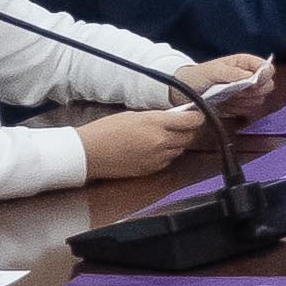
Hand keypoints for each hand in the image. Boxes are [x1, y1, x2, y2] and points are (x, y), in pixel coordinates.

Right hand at [79, 105, 207, 180]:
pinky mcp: (151, 170)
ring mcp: (157, 158)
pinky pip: (167, 161)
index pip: (191, 121)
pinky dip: (165, 155)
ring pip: (179, 150)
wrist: (89, 153)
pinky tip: (152, 150)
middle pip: (189, 137)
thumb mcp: (133, 115)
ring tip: (161, 138)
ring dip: (176, 143)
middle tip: (179, 126)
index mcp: (156, 123)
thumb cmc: (105, 131)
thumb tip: (173, 117)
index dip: (196, 117)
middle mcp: (160, 141)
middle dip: (187, 131)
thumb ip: (157, 117)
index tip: (195, 115)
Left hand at [183, 54, 269, 102]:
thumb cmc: (197, 77)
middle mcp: (249, 76)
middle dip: (253, 92)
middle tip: (235, 92)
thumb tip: (251, 77)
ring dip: (244, 102)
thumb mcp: (212, 71)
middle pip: (268, 86)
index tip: (250, 84)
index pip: (267, 69)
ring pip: (260, 100)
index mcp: (244, 62)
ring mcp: (246, 91)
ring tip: (227, 98)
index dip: (262, 77)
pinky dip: (238, 110)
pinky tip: (226, 105)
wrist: (183, 93)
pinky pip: (249, 110)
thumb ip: (232, 73)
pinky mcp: (241, 105)